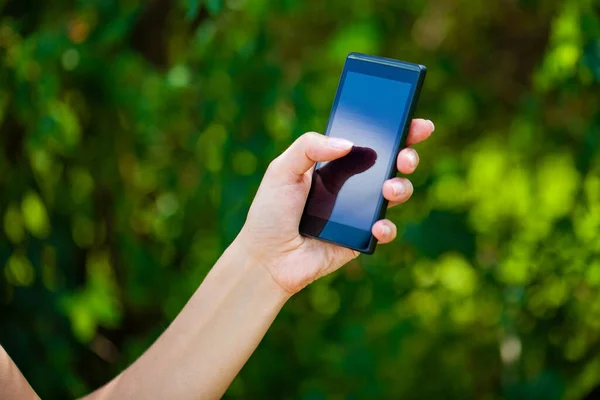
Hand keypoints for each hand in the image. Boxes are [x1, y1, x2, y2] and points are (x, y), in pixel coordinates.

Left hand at [234, 119, 434, 294]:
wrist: (267, 258)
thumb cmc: (271, 212)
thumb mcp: (282, 169)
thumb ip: (309, 146)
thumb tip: (349, 144)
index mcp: (334, 164)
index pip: (369, 141)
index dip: (395, 131)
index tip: (415, 122)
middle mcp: (351, 185)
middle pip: (391, 164)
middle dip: (407, 155)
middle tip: (405, 157)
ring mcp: (358, 212)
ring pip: (395, 193)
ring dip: (401, 187)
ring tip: (388, 189)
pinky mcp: (361, 238)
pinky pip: (385, 230)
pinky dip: (387, 227)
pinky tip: (377, 226)